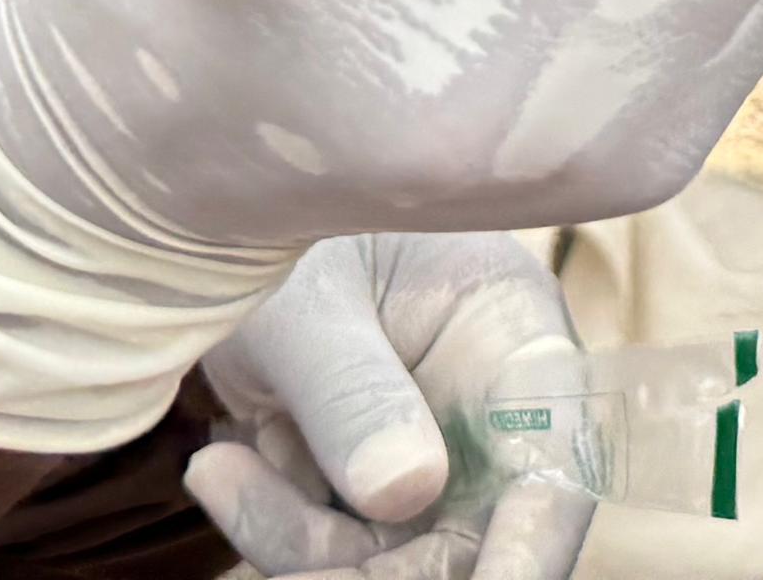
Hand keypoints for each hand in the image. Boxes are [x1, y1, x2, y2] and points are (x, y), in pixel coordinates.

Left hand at [190, 235, 594, 579]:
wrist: (207, 229)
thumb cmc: (279, 218)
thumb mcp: (308, 297)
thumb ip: (351, 390)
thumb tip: (405, 492)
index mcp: (512, 336)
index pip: (555, 458)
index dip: (534, 544)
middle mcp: (489, 413)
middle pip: (469, 540)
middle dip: (378, 573)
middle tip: (292, 578)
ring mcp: (430, 456)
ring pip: (393, 560)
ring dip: (300, 545)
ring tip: (216, 470)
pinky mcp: (366, 490)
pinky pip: (335, 553)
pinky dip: (274, 529)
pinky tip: (221, 466)